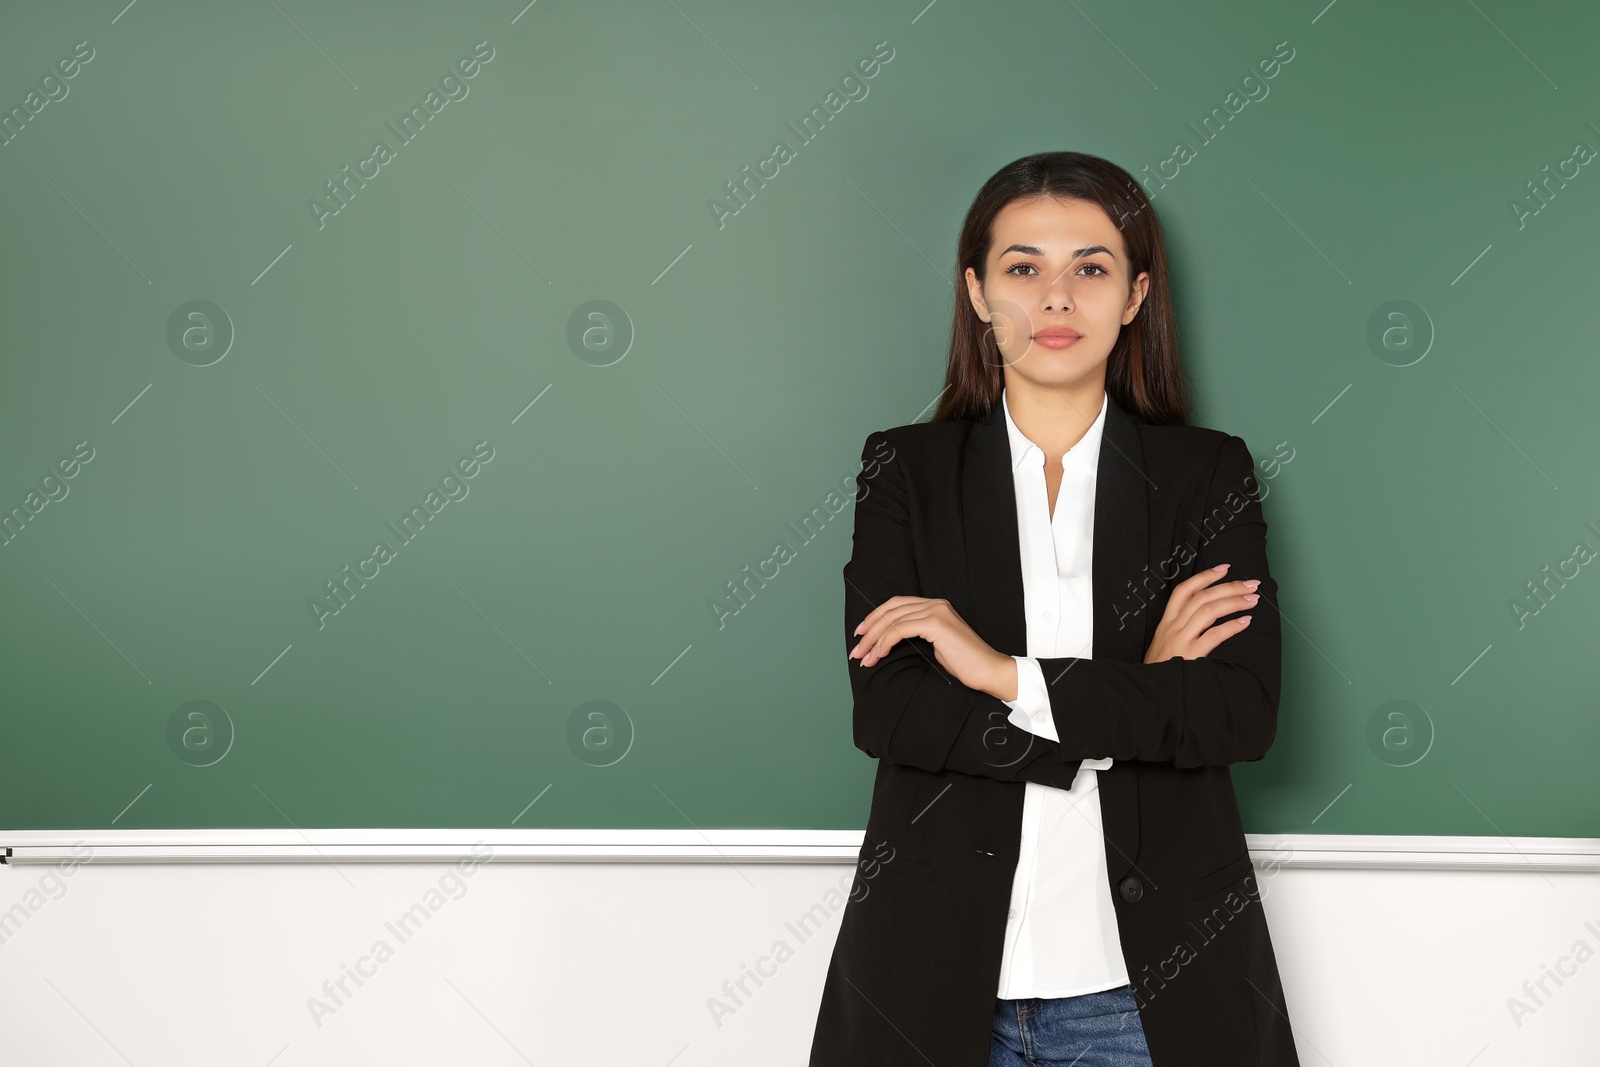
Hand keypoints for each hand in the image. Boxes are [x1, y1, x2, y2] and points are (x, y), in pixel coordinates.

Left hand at [850, 596, 1012, 696]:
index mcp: (935, 605)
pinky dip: (885, 642)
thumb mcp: (935, 645)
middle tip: (856, 649)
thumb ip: (916, 635)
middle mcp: (935, 604)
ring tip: (864, 657)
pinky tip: (879, 654)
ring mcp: (936, 611)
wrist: (988, 671)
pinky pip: (900, 629)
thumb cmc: (964, 663)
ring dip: (873, 640)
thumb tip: (887, 641)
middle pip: (890, 609)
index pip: (896, 604)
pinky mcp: (936, 624)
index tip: (861, 634)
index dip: (875, 617)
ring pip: (892, 620)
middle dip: (869, 629)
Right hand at [1144, 563, 1258, 663]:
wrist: (1148, 691)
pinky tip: (1245, 622)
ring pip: (1208, 611)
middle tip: (1251, 584)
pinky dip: (1231, 627)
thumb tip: (1206, 617)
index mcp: (1167, 622)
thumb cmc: (1159, 669)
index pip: (1184, 591)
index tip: (1224, 568)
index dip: (1204, 577)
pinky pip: (1214, 636)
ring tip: (1252, 600)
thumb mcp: (1163, 644)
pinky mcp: (1190, 655)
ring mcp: (1181, 640)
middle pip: (1202, 597)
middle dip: (1229, 587)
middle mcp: (1173, 627)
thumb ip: (1180, 630)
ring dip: (1234, 602)